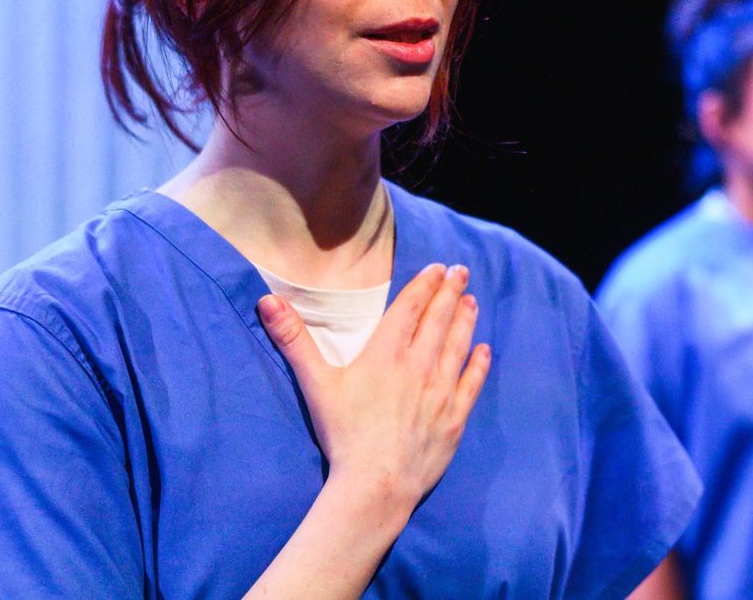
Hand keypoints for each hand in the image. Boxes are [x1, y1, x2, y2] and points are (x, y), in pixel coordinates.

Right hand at [256, 263, 490, 514]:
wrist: (376, 484)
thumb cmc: (344, 434)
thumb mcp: (316, 384)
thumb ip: (293, 340)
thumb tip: (267, 301)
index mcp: (387, 353)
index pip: (411, 308)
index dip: (424, 285)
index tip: (436, 268)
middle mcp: (420, 365)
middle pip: (439, 319)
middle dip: (450, 292)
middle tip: (461, 272)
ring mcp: (441, 391)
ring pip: (459, 345)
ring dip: (466, 319)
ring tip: (471, 301)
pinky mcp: (454, 418)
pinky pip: (472, 383)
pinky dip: (479, 363)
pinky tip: (484, 350)